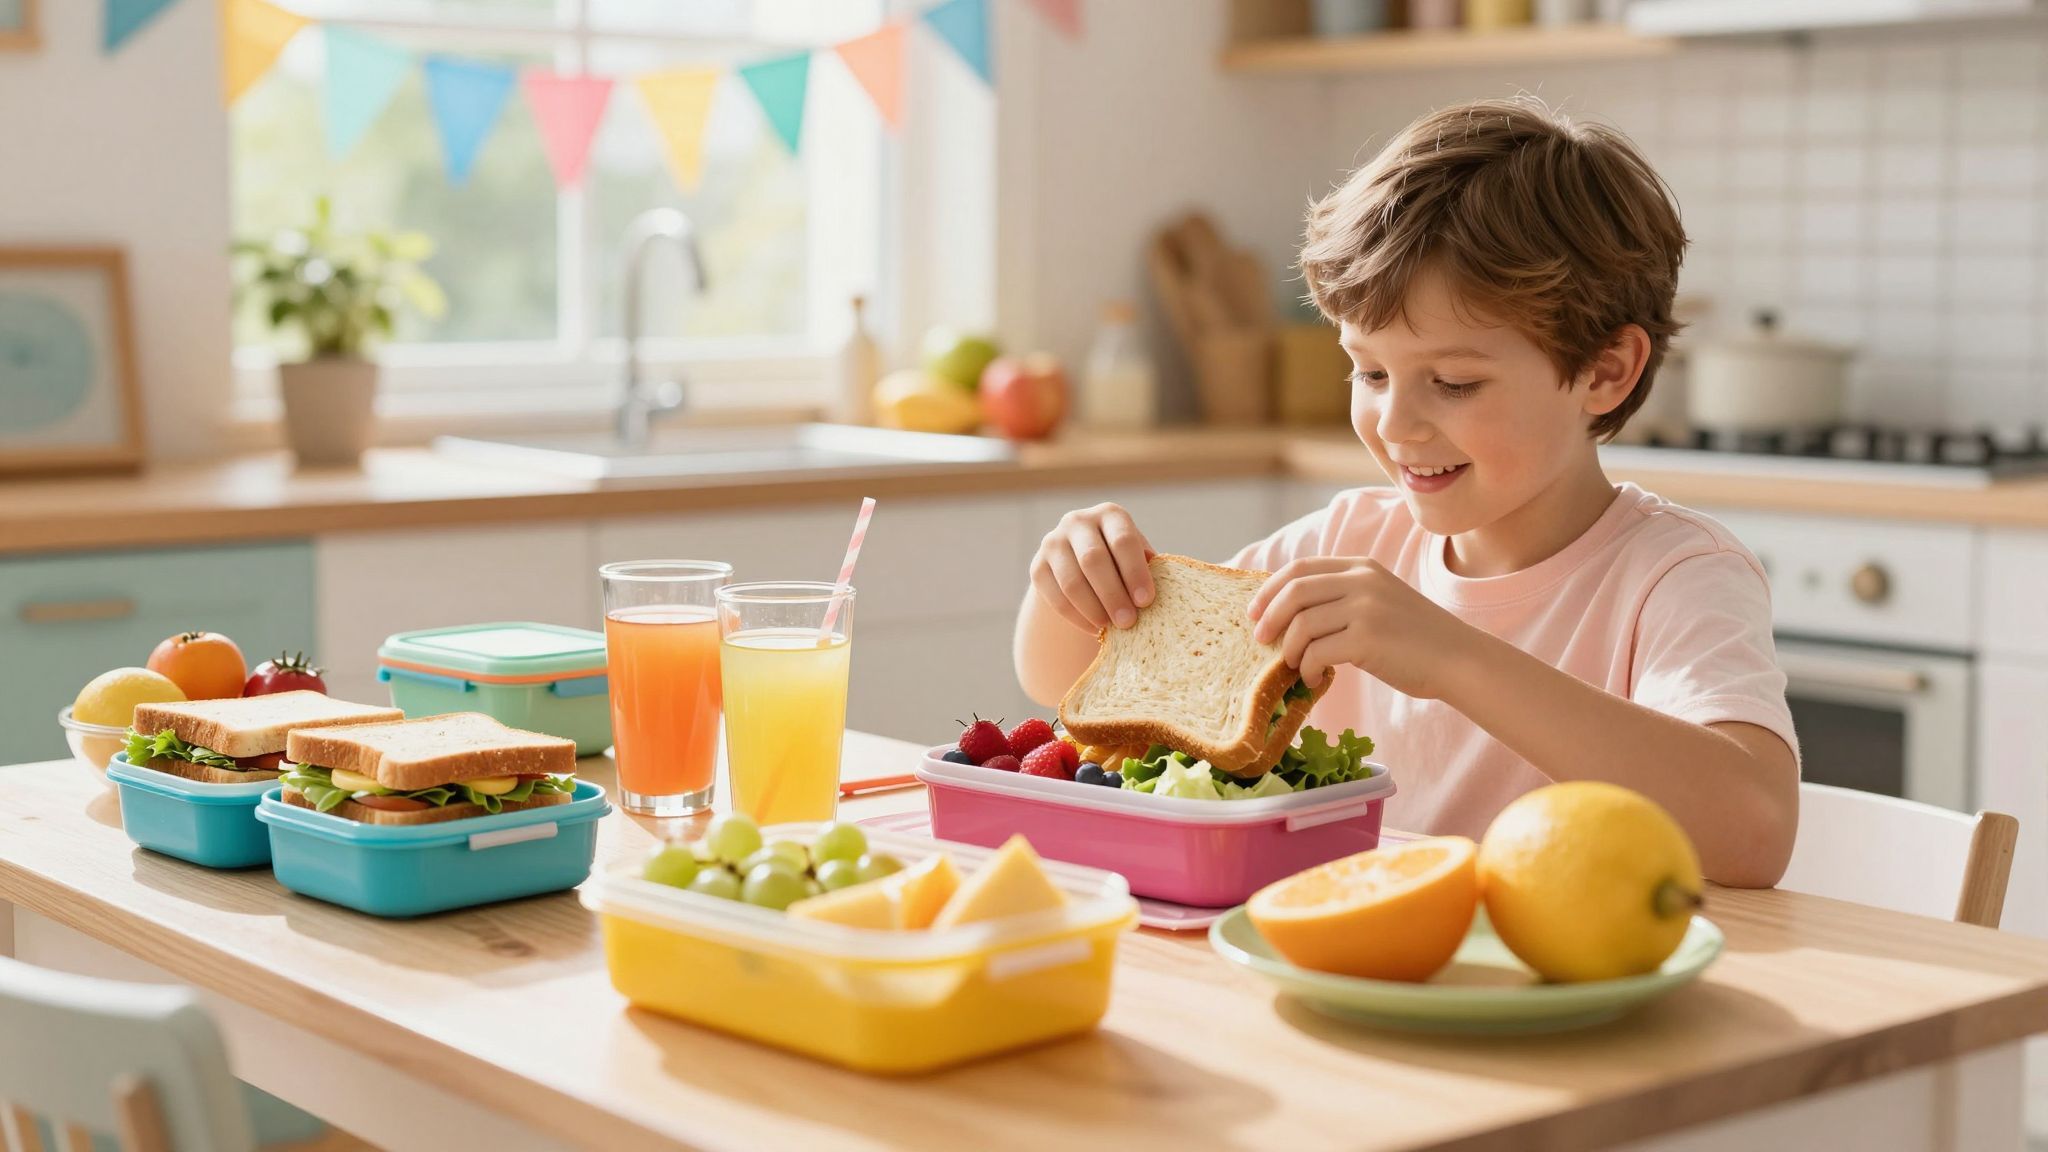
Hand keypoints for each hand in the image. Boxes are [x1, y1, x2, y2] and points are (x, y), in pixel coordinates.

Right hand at [1030, 503, 1155, 632]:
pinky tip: (1094, 629)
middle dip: (1112, 594)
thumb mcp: (1138, 557)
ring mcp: (1053, 543)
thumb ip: (1148, 567)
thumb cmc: (1124, 563)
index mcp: (1110, 515)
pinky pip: (1055, 597)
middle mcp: (1078, 522)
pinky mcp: (1037, 567)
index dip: (1135, 572)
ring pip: (1071, 581)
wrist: (1084, 565)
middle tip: (1128, 622)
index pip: (1122, 541)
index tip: (1146, 601)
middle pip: (1093, 559)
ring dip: (1093, 610)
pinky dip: (1077, 618)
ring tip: (1110, 629)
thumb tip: (1160, 584)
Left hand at [1248, 557, 1476, 698]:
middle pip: (1294, 592)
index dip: (1269, 590)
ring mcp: (1366, 608)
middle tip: (1260, 640)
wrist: (1458, 659)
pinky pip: (1317, 652)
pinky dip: (1307, 668)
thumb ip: (1342, 599)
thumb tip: (1287, 617)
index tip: (1254, 612)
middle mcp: (1362, 581)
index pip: (1300, 569)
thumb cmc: (1415, 640)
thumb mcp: (1379, 602)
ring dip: (1289, 649)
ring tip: (1294, 665)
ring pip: (1302, 624)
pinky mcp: (1368, 638)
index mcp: (1362, 568)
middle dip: (1269, 617)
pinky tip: (1314, 678)